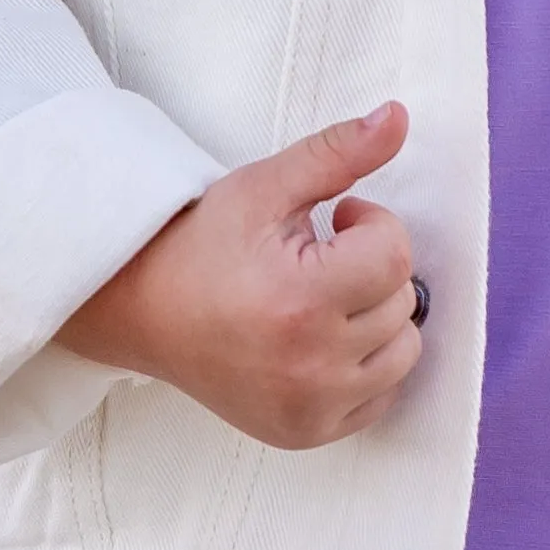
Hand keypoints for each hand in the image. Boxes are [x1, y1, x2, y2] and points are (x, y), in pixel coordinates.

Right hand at [60, 101, 422, 448]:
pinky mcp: (308, 433)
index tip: (335, 220)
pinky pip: (383, 395)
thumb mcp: (264, 186)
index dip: (370, 224)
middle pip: (403, 301)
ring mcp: (310, 408)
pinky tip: (324, 339)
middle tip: (318, 259)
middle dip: (371, 268)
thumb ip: (337, 152)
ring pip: (404, 350)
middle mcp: (309, 365)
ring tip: (324, 298)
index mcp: (298, 301)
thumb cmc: (203, 245)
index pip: (395, 254)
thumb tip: (398, 117)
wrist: (144, 311)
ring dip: (378, 316)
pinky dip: (368, 364)